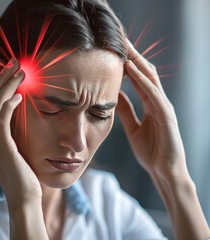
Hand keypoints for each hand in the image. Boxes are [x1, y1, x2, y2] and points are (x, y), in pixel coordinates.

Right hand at [0, 58, 42, 206]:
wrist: (23, 197)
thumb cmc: (24, 172)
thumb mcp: (18, 147)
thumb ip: (15, 130)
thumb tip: (23, 112)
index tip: (12, 69)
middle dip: (2, 77)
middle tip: (16, 62)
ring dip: (7, 85)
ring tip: (20, 71)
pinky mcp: (1, 146)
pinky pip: (1, 118)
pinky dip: (8, 103)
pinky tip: (20, 95)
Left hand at [116, 39, 187, 180]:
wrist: (164, 171)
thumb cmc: (151, 150)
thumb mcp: (133, 127)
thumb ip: (126, 111)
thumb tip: (113, 96)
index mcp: (150, 103)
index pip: (138, 78)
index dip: (127, 63)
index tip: (113, 50)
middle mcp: (158, 101)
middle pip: (145, 72)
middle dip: (132, 55)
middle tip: (118, 39)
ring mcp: (164, 106)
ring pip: (150, 77)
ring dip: (136, 60)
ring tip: (123, 45)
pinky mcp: (167, 115)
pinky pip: (153, 92)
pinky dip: (141, 79)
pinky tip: (130, 67)